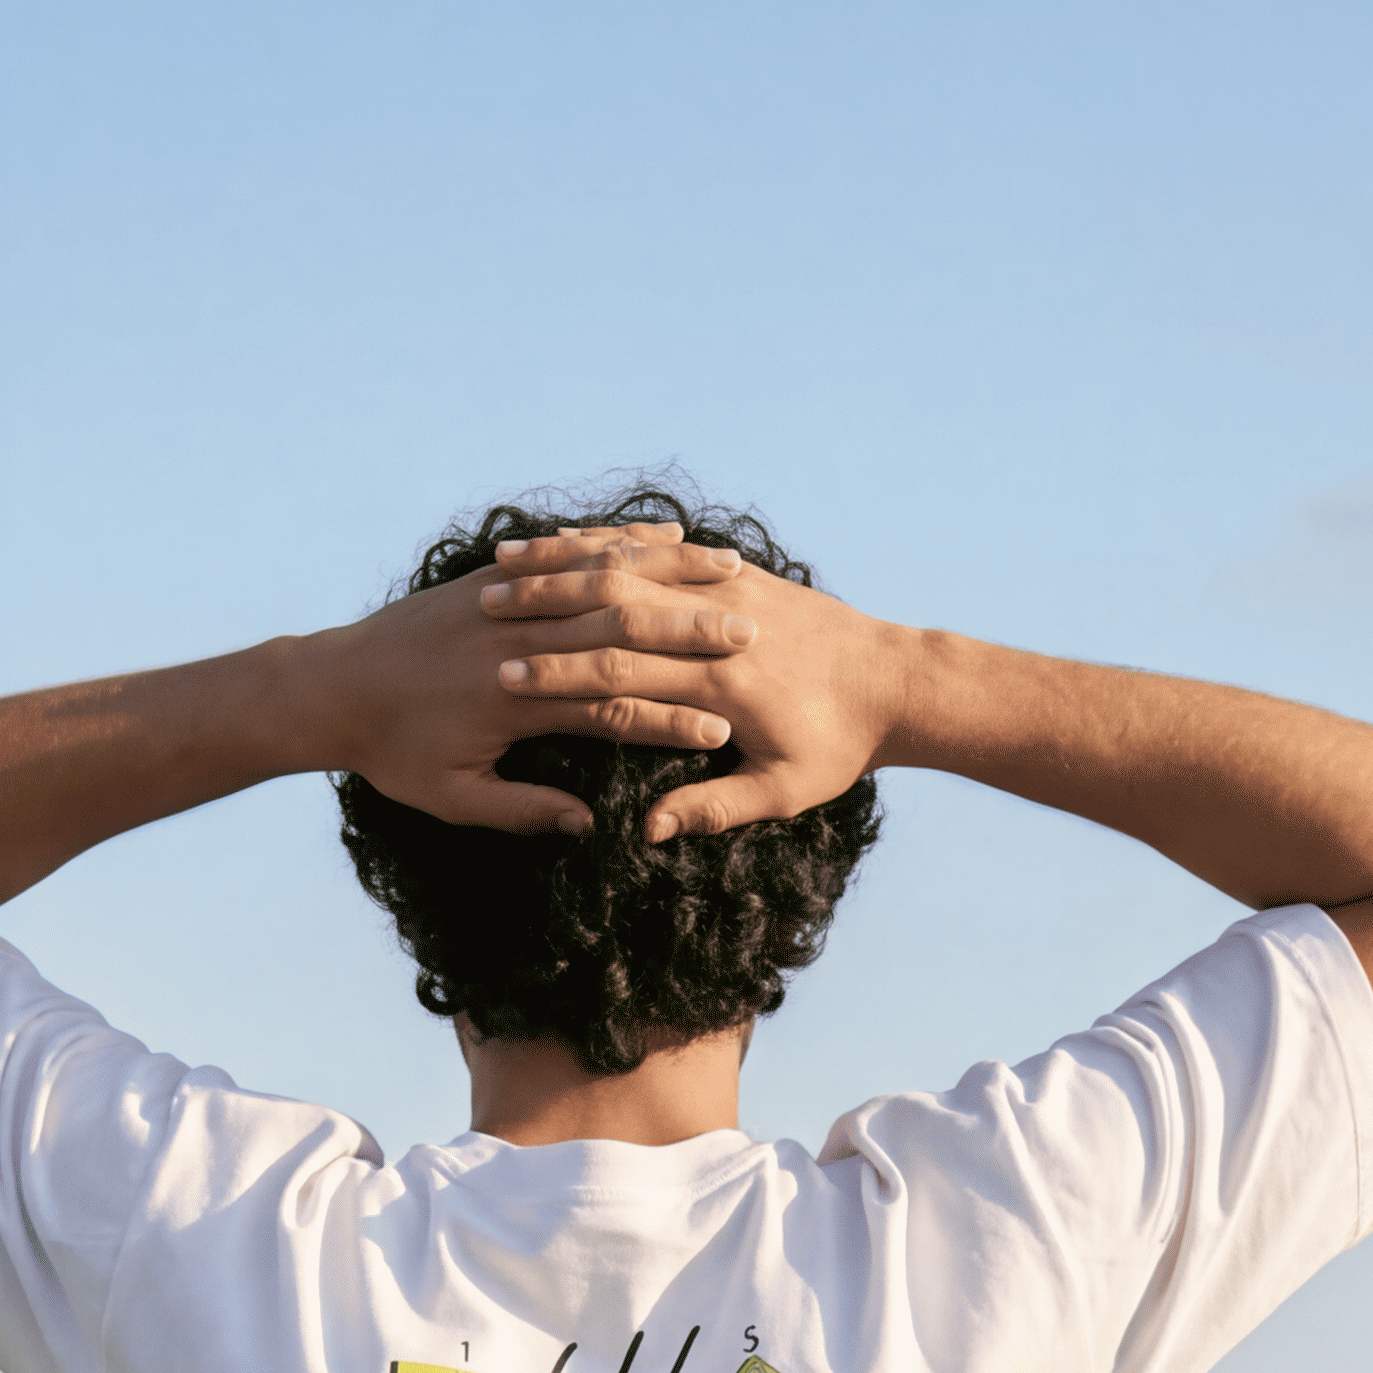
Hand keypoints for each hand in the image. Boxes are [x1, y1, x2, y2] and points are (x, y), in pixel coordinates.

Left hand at [313, 529, 755, 838]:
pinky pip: (572, 550)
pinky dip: (624, 545)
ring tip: (732, 578)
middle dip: (689, 635)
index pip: (609, 708)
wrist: (331, 684)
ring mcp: (505, 598)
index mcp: (512, 701)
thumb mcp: (453, 798)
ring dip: (671, 578)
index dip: (667, 722)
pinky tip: (672, 540)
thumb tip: (587, 823)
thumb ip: (521, 809)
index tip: (724, 734)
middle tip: (752, 640)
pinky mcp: (496, 574)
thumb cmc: (392, 754)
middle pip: (619, 632)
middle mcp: (514, 639)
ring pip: (603, 580)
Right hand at [479, 527, 905, 843]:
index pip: (621, 678)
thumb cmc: (838, 748)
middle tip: (478, 614)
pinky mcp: (736, 571)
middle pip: (612, 614)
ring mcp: (728, 589)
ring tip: (497, 571)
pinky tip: (559, 544)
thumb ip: (715, 807)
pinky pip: (660, 549)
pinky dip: (607, 545)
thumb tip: (649, 828)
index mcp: (720, 688)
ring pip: (629, 568)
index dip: (556, 678)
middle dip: (542, 612)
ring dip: (559, 569)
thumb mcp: (783, 792)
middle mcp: (717, 629)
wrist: (894, 681)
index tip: (499, 681)